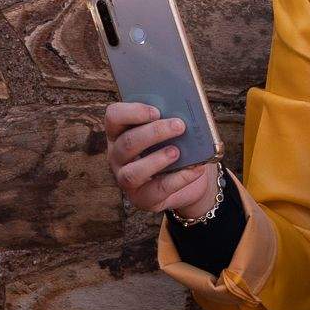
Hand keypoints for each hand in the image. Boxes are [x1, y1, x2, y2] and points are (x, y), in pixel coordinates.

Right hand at [103, 102, 218, 218]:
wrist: (186, 178)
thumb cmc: (174, 145)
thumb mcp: (170, 131)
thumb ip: (171, 120)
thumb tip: (184, 116)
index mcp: (120, 132)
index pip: (114, 116)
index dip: (133, 112)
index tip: (157, 111)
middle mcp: (117, 155)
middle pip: (127, 142)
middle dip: (154, 133)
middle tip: (179, 126)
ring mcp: (126, 179)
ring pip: (133, 172)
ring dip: (157, 160)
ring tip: (178, 152)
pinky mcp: (142, 198)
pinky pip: (157, 190)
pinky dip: (179, 179)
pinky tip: (195, 169)